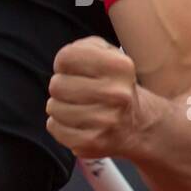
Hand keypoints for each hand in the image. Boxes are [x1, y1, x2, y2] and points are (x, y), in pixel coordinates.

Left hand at [46, 35, 148, 159]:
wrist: (137, 123)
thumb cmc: (113, 83)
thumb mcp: (107, 54)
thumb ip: (82, 47)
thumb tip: (63, 62)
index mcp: (119, 67)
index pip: (65, 57)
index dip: (64, 63)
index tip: (75, 70)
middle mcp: (117, 94)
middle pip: (56, 84)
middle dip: (61, 86)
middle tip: (76, 91)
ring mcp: (106, 121)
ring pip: (53, 107)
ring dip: (59, 106)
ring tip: (77, 107)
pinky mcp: (94, 142)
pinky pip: (55, 128)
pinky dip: (59, 125)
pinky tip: (75, 123)